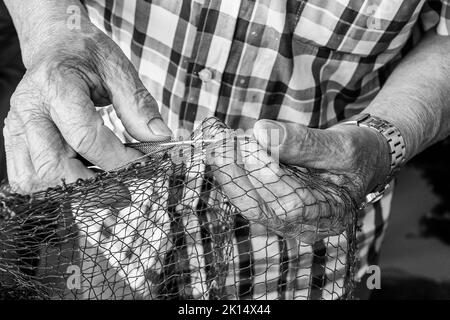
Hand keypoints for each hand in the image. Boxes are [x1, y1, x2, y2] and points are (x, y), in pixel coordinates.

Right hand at [4, 22, 171, 193]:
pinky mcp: (15, 139)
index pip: (85, 137)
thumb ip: (139, 105)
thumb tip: (161, 138)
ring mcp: (16, 126)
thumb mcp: (119, 69)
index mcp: (55, 86)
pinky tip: (81, 176)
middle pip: (54, 166)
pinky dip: (55, 186)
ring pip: (34, 179)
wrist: (55, 44)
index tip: (144, 164)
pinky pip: (26, 177)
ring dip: (72, 190)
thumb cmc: (87, 53)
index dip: (119, 159)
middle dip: (94, 187)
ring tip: (103, 183)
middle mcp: (29, 109)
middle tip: (125, 192)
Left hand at [206, 119, 390, 242]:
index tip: (244, 145)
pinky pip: (248, 190)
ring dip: (229, 169)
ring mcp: (286, 217)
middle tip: (217, 141)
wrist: (361, 160)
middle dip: (233, 172)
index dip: (262, 176)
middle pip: (258, 206)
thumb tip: (261, 132)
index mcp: (328, 217)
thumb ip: (304, 142)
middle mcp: (303, 225)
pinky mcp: (274, 203)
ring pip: (248, 198)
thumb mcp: (341, 145)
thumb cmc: (358, 154)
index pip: (287, 204)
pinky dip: (234, 168)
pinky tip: (225, 147)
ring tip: (216, 139)